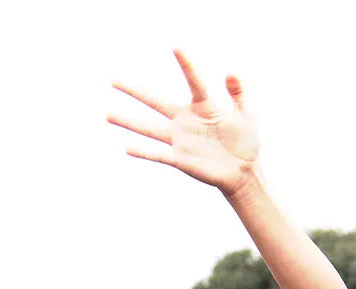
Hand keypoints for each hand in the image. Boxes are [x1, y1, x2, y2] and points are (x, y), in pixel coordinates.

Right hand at [107, 50, 261, 196]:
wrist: (243, 173)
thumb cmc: (246, 143)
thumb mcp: (247, 115)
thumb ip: (240, 94)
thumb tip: (231, 73)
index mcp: (203, 106)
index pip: (193, 81)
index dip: (186, 65)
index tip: (176, 47)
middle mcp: (185, 120)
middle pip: (155, 102)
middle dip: (134, 91)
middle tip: (113, 81)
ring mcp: (180, 140)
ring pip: (149, 128)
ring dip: (128, 122)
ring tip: (108, 115)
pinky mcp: (180, 159)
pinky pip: (158, 154)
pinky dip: (143, 152)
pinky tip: (127, 148)